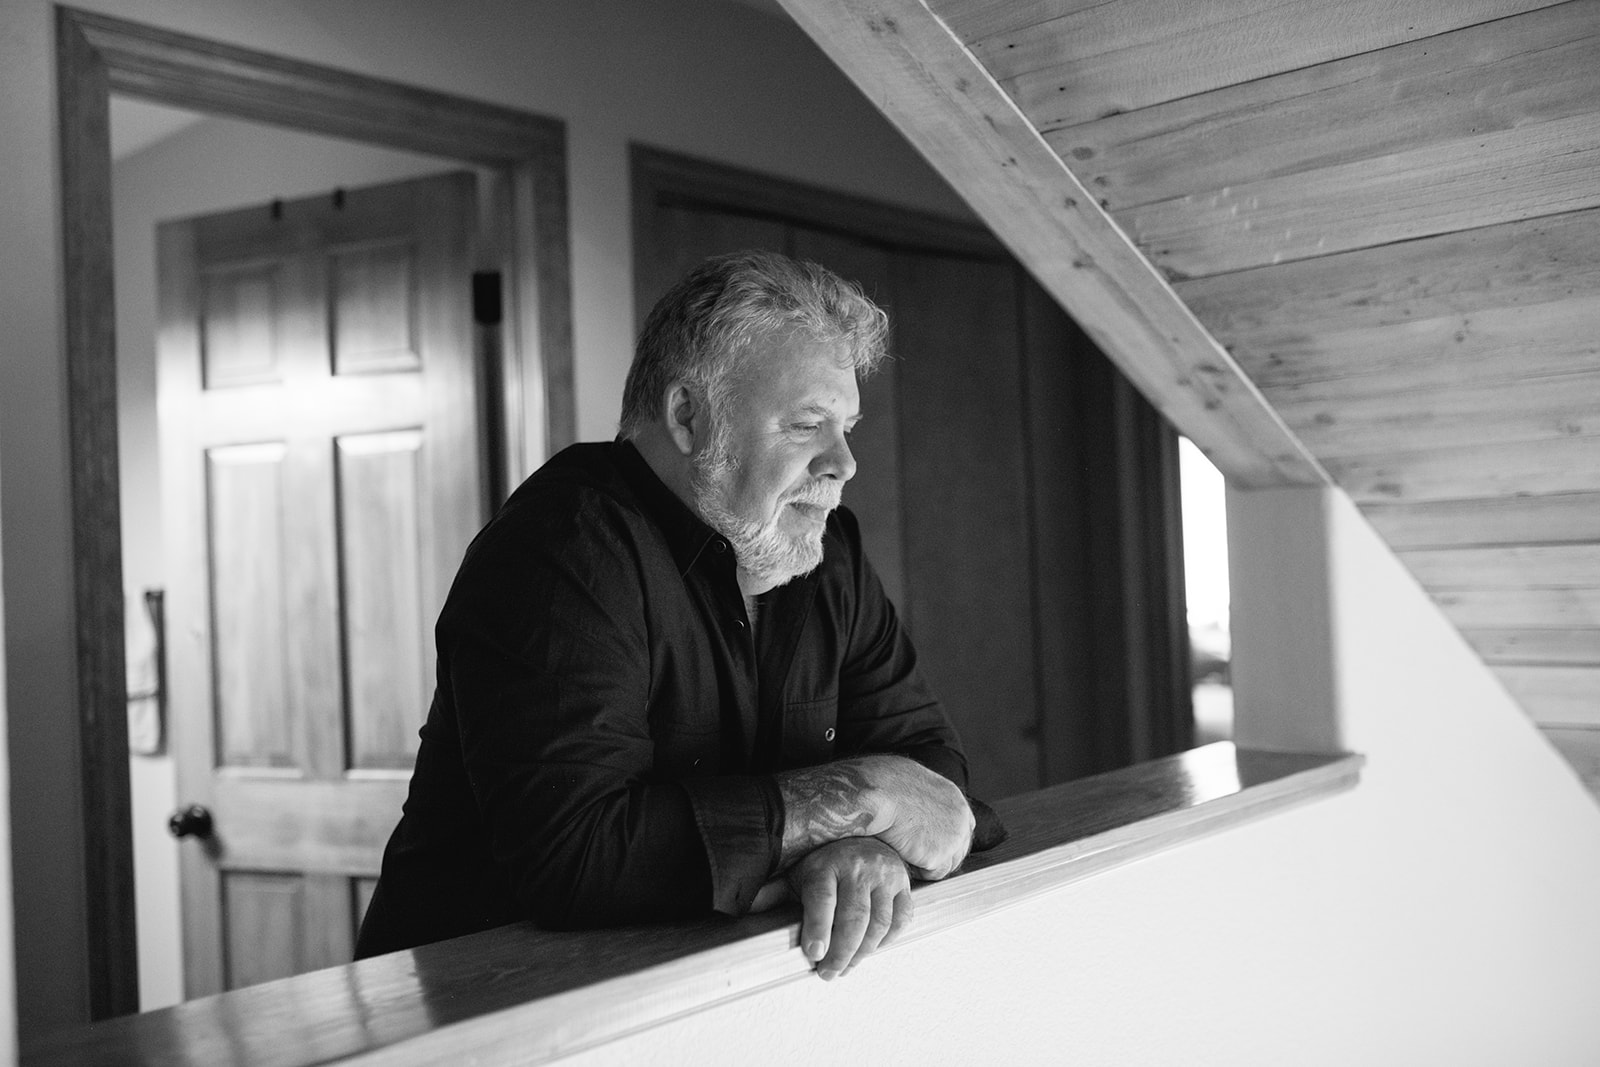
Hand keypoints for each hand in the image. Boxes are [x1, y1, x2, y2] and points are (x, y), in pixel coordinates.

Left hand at [786, 837, 912, 979]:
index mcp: (826, 864)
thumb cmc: (826, 861)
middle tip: (828, 972)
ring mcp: (884, 875)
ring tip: (846, 967)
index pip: (822, 898)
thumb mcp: (796, 873)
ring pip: (879, 923)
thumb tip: (743, 912)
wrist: (862, 835)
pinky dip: (887, 941)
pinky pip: (901, 919)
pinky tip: (871, 949)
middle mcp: (858, 867)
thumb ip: (773, 895)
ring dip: (863, 953)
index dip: (818, 927)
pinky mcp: (903, 884)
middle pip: (853, 917)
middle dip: (841, 953)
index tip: (814, 953)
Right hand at [861, 756, 973, 879]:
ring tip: (906, 854)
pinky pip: (932, 874)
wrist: (877, 795)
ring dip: (927, 862)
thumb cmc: (880, 782)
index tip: (934, 840)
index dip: (947, 834)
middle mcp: (959, 817)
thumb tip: (910, 797)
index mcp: (952, 796)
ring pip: (947, 863)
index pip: (963, 822)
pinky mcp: (939, 856)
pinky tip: (902, 857)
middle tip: (918, 854)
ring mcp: (952, 838)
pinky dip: (918, 870)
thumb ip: (920, 791)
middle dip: (941, 853)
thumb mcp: (908, 776)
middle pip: (959, 846)